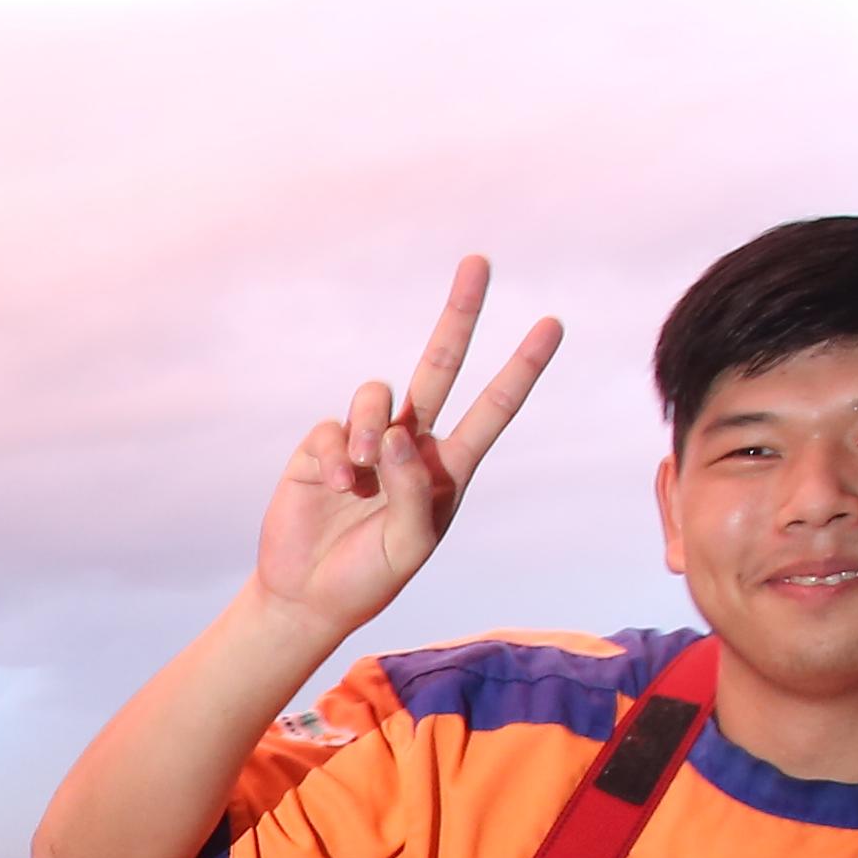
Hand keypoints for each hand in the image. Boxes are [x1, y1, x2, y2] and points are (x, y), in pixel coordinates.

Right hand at [253, 256, 561, 640]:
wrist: (307, 596)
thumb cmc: (369, 577)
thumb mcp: (410, 547)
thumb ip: (416, 490)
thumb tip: (397, 432)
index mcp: (449, 468)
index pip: (494, 408)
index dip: (522, 367)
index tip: (551, 324)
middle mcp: (412, 444)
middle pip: (440, 364)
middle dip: (460, 313)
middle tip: (479, 262)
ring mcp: (366, 441)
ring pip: (378, 394)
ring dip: (369, 426)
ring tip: (358, 470)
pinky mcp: (322, 447)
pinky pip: (334, 428)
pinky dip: (335, 454)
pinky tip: (335, 486)